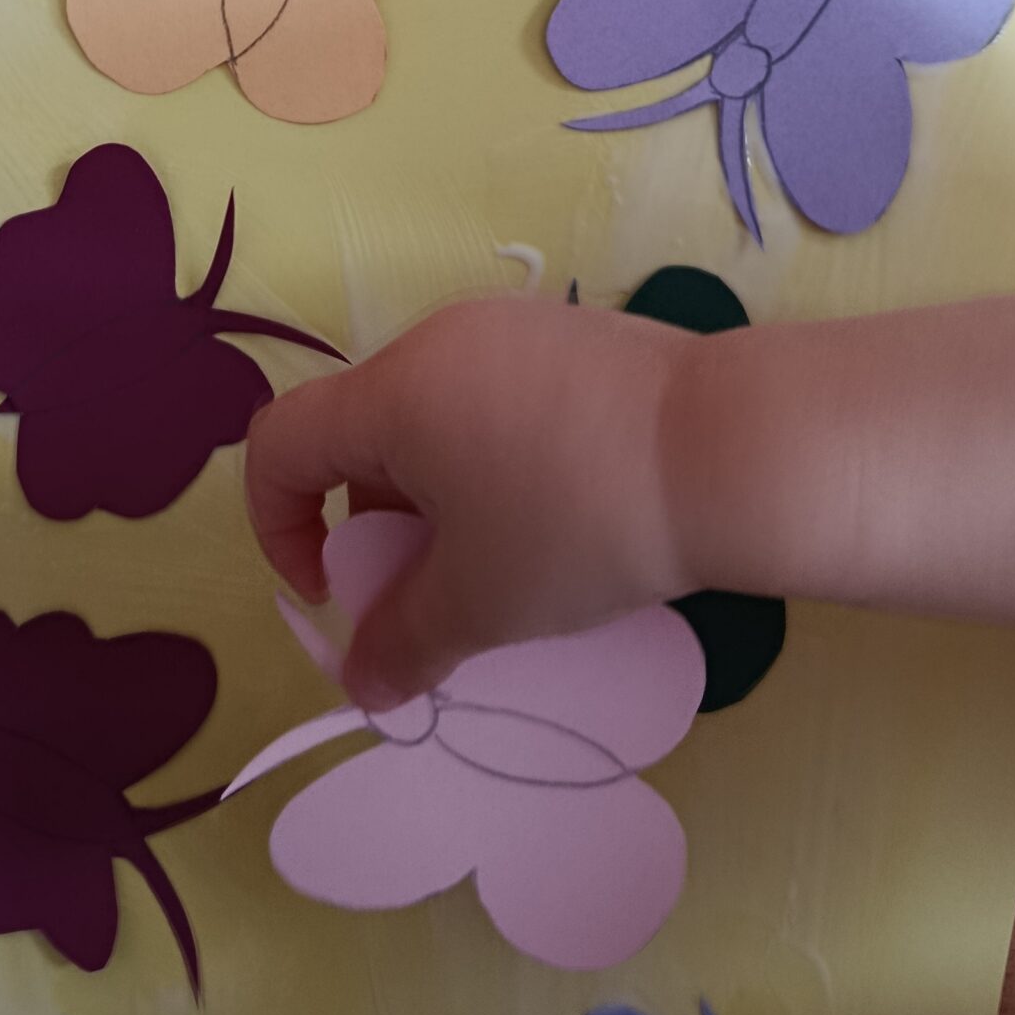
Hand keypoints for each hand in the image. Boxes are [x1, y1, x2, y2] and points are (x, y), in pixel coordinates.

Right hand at [245, 296, 689, 710]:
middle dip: (374, 524)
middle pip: (361, 433)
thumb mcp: (483, 603)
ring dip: (438, 499)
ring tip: (509, 564)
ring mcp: (512, 330)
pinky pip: (495, 401)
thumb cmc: (583, 522)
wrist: (736, 450)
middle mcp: (438, 340)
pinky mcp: (573, 337)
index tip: (340, 594)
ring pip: (432, 420)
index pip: (279, 445)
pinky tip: (565, 516)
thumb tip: (364, 685)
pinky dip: (494, 463)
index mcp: (393, 392)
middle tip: (436, 593)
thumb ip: (404, 645)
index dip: (279, 528)